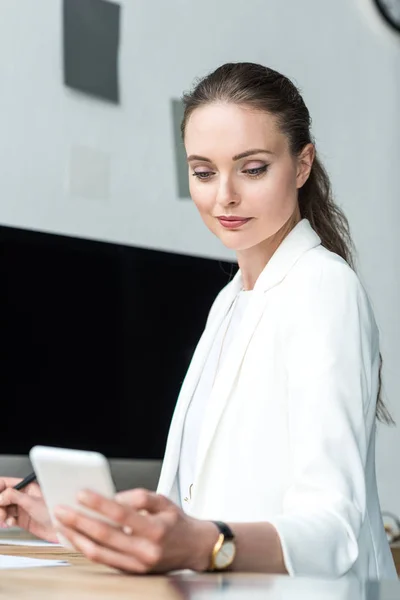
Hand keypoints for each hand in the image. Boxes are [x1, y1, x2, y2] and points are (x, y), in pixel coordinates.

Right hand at [0, 477, 56, 541]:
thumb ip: (14, 497)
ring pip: (3, 509)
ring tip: (4, 519)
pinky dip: (6, 522)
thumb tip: (0, 496)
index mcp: (27, 487)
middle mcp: (23, 496)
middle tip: (0, 511)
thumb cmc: (55, 512)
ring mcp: (22, 509)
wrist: (62, 530)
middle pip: (2, 497)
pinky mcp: (22, 521)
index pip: (6, 484)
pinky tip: (10, 523)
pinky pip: (7, 519)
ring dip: (0, 514)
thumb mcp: (32, 502)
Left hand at [54, 488, 218, 572]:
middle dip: (79, 521)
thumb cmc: (177, 523)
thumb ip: (140, 497)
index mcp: (156, 529)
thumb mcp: (164, 501)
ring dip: (76, 537)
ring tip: (62, 524)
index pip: (122, 514)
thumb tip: (113, 497)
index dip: (99, 503)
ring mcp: (137, 565)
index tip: (81, 493)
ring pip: (99, 553)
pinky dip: (86, 548)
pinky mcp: (131, 572)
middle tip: (62, 509)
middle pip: (105, 535)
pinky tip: (75, 537)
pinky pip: (103, 561)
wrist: (194, 548)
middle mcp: (146, 550)